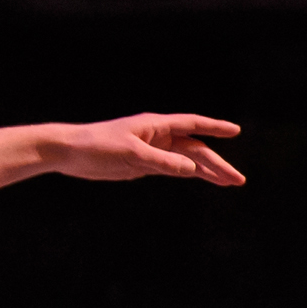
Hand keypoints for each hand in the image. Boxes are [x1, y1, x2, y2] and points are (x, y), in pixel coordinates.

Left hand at [43, 113, 244, 186]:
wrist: (69, 152)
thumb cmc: (97, 146)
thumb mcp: (132, 154)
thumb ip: (162, 161)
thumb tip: (191, 168)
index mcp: (155, 126)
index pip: (192, 125)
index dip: (214, 127)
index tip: (235, 131)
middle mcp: (157, 136)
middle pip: (195, 149)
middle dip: (217, 163)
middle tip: (238, 180)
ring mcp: (152, 151)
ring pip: (187, 160)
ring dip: (207, 171)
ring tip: (229, 183)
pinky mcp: (143, 164)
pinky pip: (173, 169)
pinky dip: (189, 174)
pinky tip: (204, 179)